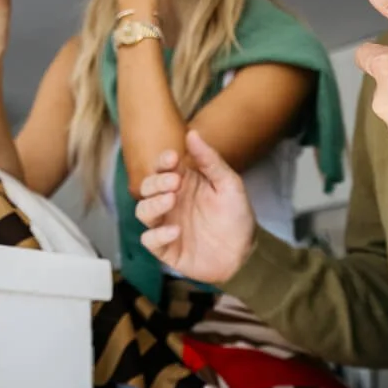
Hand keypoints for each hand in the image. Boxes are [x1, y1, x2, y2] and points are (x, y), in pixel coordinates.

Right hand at [136, 131, 257, 285]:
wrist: (244, 254)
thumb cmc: (237, 216)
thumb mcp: (229, 184)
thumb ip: (210, 160)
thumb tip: (192, 133)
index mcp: (183, 184)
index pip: (162, 167)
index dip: (162, 161)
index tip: (173, 159)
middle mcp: (171, 202)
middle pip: (147, 187)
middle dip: (156, 182)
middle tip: (175, 183)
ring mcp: (166, 225)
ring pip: (142, 212)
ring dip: (152, 204)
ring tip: (171, 201)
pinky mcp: (166, 248)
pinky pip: (149, 240)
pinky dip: (158, 235)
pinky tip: (176, 231)